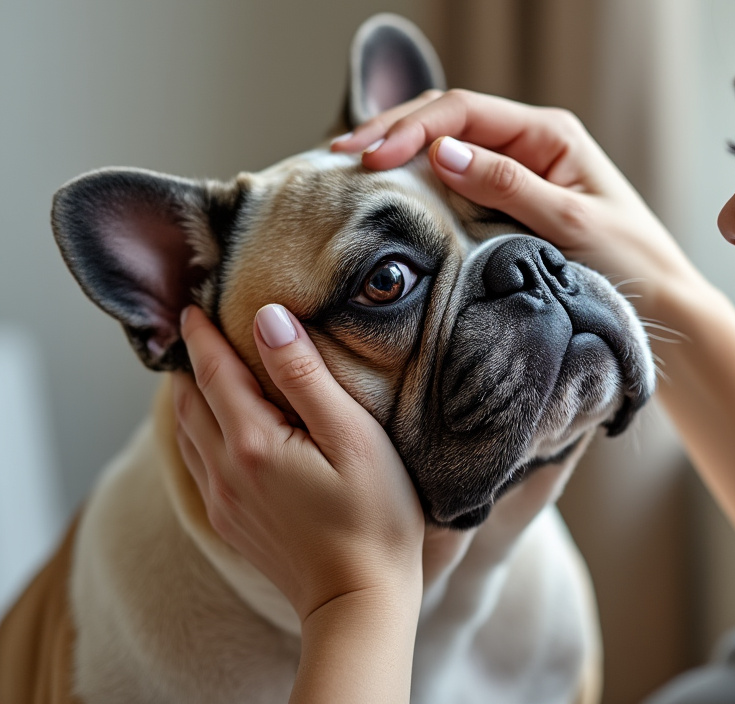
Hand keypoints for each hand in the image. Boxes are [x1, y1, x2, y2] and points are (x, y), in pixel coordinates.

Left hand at [173, 304, 424, 626]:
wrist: (361, 601)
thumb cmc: (374, 517)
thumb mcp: (352, 436)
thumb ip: (305, 376)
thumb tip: (267, 320)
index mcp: (254, 443)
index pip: (213, 372)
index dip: (201, 336)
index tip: (193, 305)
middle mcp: (226, 471)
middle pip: (190, 402)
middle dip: (189, 363)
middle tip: (194, 330)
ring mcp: (225, 501)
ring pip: (188, 435)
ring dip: (190, 398)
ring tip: (200, 372)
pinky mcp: (234, 523)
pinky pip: (200, 464)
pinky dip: (198, 433)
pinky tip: (215, 428)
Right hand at [331, 89, 705, 317]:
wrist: (660, 305)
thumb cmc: (629, 263)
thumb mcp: (568, 223)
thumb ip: (506, 185)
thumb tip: (440, 151)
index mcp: (548, 134)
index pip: (462, 112)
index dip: (411, 129)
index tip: (369, 157)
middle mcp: (529, 144)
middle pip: (446, 120)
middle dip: (392, 131)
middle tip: (340, 154)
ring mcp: (516, 172)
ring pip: (444, 148)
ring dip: (398, 153)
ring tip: (348, 167)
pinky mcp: (507, 203)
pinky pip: (454, 184)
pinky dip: (417, 184)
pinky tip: (387, 193)